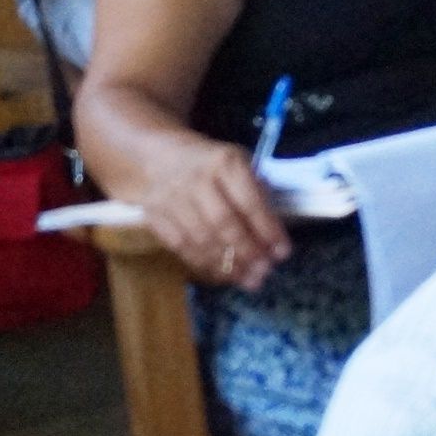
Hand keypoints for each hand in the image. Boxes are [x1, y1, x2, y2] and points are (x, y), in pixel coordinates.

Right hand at [139, 137, 290, 292]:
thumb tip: (273, 236)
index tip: (282, 253)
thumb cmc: (213, 164)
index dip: (268, 230)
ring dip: (226, 265)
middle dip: (247, 252)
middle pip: (224, 224)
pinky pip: (180, 246)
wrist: (161, 155)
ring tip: (248, 279)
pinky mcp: (154, 215)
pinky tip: (222, 274)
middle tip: (264, 273)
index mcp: (225, 163)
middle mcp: (197, 180)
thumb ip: (258, 194)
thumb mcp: (242, 164)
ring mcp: (171, 198)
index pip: (250, 202)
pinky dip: (203, 264)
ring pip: (200, 239)